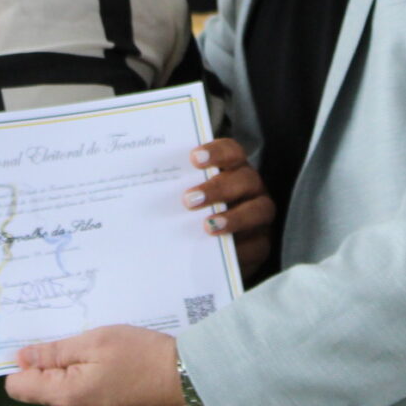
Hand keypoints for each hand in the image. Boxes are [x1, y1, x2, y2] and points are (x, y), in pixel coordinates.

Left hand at [4, 325, 184, 405]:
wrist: (188, 381)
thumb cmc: (142, 356)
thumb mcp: (96, 342)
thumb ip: (55, 352)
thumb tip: (21, 358)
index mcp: (65, 396)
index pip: (18, 386)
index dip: (20, 363)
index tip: (36, 342)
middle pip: (41, 388)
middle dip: (50, 363)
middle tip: (76, 337)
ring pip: (64, 390)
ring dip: (72, 368)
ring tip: (98, 348)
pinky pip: (84, 395)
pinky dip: (88, 377)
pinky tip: (110, 362)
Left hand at [187, 137, 275, 273]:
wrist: (211, 253)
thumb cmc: (193, 215)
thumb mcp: (185, 199)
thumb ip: (174, 189)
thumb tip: (142, 186)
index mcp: (232, 168)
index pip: (231, 152)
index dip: (216, 152)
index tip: (194, 158)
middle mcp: (251, 187)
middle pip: (245, 179)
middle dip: (217, 189)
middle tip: (189, 200)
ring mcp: (260, 214)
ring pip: (259, 210)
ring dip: (234, 218)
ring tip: (207, 226)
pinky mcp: (263, 243)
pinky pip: (258, 244)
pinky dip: (240, 248)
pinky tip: (219, 252)